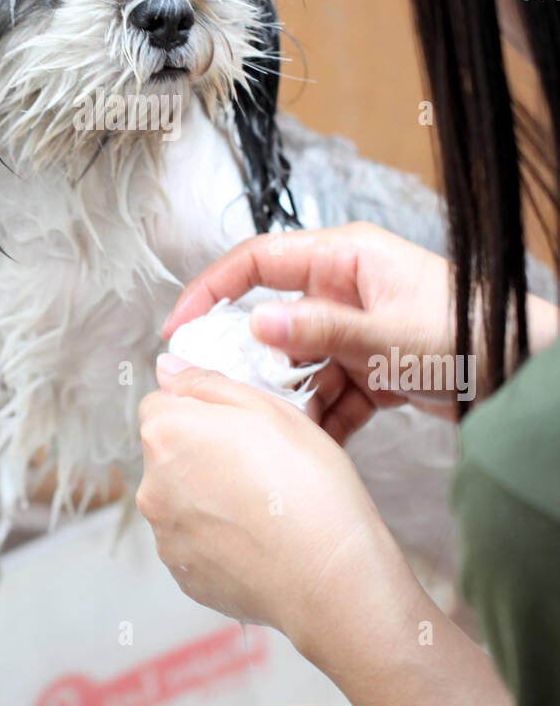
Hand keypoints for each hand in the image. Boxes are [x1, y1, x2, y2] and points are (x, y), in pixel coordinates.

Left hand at [136, 359, 419, 662]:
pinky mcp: (184, 575)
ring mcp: (165, 536)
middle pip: (168, 453)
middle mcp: (152, 486)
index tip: (237, 426)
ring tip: (264, 506)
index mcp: (166, 434)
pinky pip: (194, 541)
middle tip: (260, 464)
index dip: (200, 409)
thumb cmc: (307, 486)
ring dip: (208, 496)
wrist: (331, 576)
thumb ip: (206, 383)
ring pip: (181, 499)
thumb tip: (167, 369)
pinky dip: (218, 537)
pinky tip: (258, 538)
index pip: (160, 405)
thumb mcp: (267, 408)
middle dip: (202, 452)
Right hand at [163, 222, 463, 442]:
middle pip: (274, 321)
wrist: (526, 372)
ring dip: (288, 401)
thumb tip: (256, 326)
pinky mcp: (375, 368)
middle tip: (224, 396)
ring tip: (274, 432)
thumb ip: (321, 330)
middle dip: (252, 363)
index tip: (181, 327)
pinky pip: (331, 394)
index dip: (212, 290)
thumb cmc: (470, 332)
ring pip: (300, 366)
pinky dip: (322, 420)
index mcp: (345, 259)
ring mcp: (359, 331)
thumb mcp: (389, 333)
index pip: (258, 262)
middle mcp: (347, 289)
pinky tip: (312, 447)